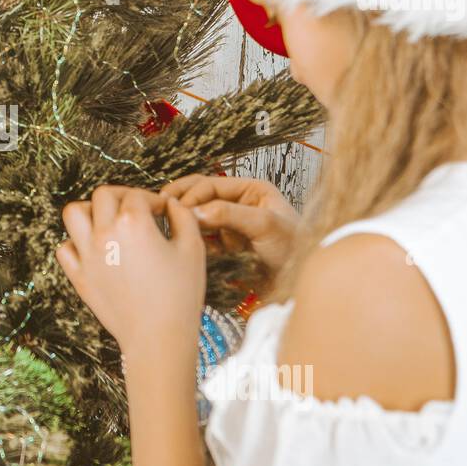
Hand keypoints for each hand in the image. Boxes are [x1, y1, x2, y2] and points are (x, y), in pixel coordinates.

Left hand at [56, 185, 206, 363]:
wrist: (158, 338)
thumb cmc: (180, 296)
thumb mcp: (193, 249)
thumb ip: (183, 217)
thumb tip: (172, 204)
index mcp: (133, 223)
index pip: (138, 196)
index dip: (154, 200)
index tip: (163, 211)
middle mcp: (104, 234)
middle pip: (103, 195)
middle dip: (122, 196)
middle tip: (136, 208)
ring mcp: (87, 256)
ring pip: (73, 213)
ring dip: (90, 211)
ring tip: (108, 221)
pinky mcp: (78, 277)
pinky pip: (65, 248)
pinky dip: (75, 243)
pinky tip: (94, 249)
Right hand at [159, 174, 298, 284]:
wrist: (304, 281)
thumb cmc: (296, 248)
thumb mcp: (264, 225)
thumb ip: (229, 214)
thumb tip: (195, 211)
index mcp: (251, 191)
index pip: (211, 184)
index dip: (191, 194)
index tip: (176, 208)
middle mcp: (239, 205)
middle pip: (201, 197)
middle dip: (182, 202)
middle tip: (162, 210)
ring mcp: (232, 227)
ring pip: (200, 219)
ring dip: (186, 222)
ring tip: (171, 229)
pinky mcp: (228, 248)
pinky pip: (205, 240)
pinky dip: (195, 241)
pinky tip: (187, 245)